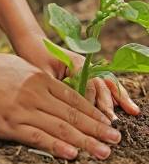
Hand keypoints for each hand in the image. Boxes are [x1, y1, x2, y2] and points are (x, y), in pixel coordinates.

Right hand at [0, 50, 120, 159]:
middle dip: (96, 128)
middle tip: (115, 140)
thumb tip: (51, 88)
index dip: (92, 113)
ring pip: (59, 127)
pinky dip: (56, 146)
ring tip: (102, 152)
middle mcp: (35, 93)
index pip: (73, 98)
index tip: (107, 123)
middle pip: (72, 114)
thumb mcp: (17, 66)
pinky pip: (36, 136)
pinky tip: (71, 154)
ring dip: (84, 141)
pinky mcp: (7, 123)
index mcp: (38, 78)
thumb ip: (36, 78)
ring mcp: (22, 108)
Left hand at [15, 34, 139, 120]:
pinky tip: (127, 105)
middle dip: (108, 104)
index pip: (89, 84)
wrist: (31, 42)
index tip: (94, 118)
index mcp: (75, 63)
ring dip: (118, 98)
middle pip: (101, 85)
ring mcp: (87, 68)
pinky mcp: (86, 73)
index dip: (92, 101)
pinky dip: (115, 94)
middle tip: (112, 122)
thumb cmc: (33, 56)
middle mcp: (85, 65)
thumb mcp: (41, 72)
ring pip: (106, 84)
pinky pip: (103, 84)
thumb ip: (55, 87)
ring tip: (131, 111)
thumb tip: (63, 108)